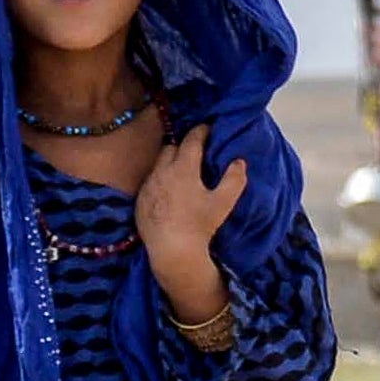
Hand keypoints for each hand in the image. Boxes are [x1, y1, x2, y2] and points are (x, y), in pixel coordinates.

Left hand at [134, 121, 248, 329]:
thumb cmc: (199, 226)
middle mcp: (161, 172)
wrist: (171, 252)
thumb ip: (234, 179)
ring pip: (158, 165)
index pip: (192, 139)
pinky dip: (160, 181)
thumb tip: (239, 162)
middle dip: (183, 146)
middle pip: (171, 148)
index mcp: (183, 168)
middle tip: (195, 153)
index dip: (201, 131)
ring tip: (182, 173)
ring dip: (170, 164)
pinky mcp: (140, 201)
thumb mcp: (223, 203)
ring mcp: (148, 186)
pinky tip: (169, 194)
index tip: (208, 129)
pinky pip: (150, 183)